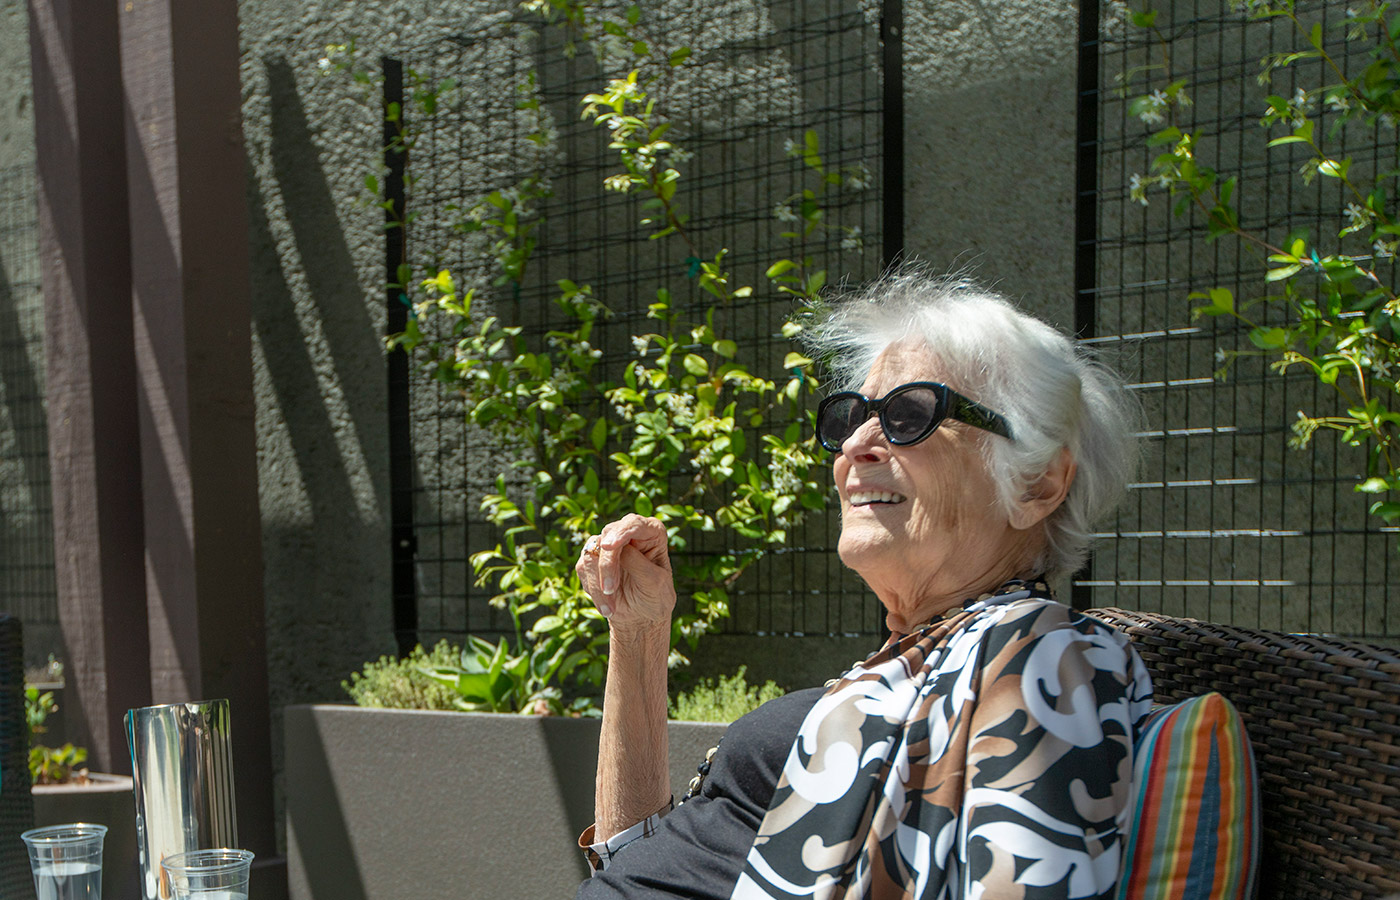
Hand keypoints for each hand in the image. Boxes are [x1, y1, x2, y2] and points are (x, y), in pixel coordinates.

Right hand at [576, 514, 675, 629]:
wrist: (641, 617)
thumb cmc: (655, 597)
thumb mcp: (655, 583)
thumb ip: (637, 563)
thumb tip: (613, 549)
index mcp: (652, 533)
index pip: (634, 523)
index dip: (621, 532)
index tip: (609, 546)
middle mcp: (629, 533)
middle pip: (609, 534)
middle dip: (607, 564)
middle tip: (610, 589)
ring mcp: (608, 545)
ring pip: (592, 552)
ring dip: (598, 583)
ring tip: (611, 608)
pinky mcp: (592, 558)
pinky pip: (583, 567)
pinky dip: (593, 590)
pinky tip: (607, 605)